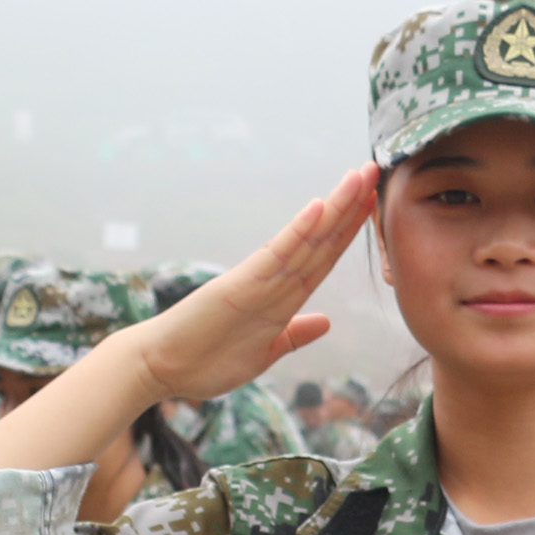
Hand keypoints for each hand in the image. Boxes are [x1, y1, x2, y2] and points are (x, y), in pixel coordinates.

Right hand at [121, 164, 375, 404]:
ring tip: (359, 177)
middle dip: (350, 206)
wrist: (160, 367)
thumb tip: (326, 321)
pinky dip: (297, 232)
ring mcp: (257, 282)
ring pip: (306, 241)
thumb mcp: (265, 353)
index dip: (350, 230)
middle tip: (375, 168)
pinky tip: (318, 208)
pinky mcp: (239, 287)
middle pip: (321, 240)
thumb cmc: (204, 361)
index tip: (372, 202)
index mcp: (283, 298)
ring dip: (334, 208)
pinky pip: (275, 257)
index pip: (324, 257)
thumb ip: (295, 335)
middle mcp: (274, 283)